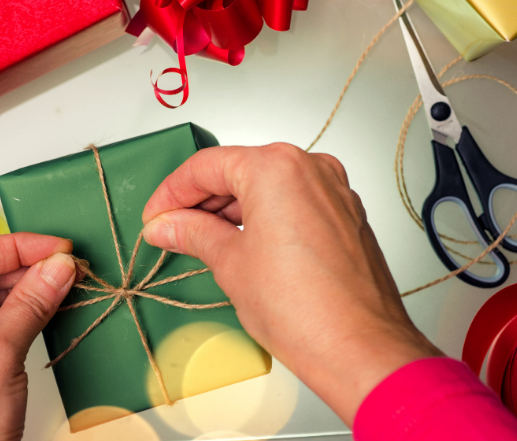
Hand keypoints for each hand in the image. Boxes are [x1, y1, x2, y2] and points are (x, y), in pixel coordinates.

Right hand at [142, 144, 442, 424]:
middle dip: (203, 200)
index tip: (156, 214)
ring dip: (234, 209)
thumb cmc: (306, 311)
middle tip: (172, 228)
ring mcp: (335, 191)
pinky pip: (296, 202)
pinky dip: (266, 216)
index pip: (208, 166)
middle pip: (240, 170)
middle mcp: (312, 169)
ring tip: (203, 240)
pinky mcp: (347, 215)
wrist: (360, 349)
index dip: (173, 191)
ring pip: (270, 186)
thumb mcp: (230, 264)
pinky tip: (244, 244)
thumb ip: (193, 233)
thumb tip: (168, 225)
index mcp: (277, 168)